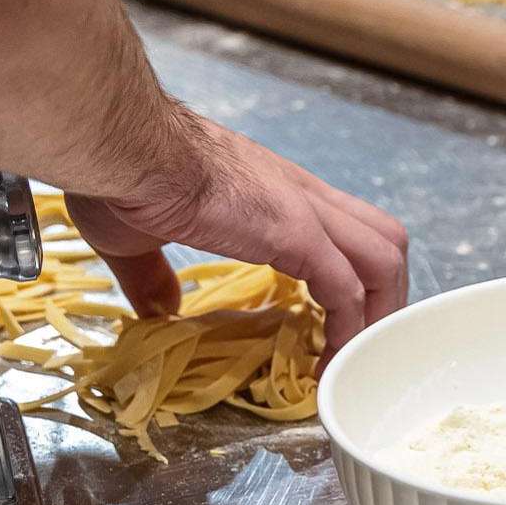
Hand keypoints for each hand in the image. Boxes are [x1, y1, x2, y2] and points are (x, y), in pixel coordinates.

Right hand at [65, 112, 407, 360]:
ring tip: (354, 358)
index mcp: (278, 192)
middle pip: (385, 242)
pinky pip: (346, 288)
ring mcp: (306, 211)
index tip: (337, 320)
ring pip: (383, 261)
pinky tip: (328, 357)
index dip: (354, 276)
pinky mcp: (295, 231)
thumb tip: (159, 307)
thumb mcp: (137, 236)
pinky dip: (347, 328)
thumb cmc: (122, 176)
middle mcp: (304, 197)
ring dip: (377, 314)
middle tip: (362, 341)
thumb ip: (153, 274)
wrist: (120, 146)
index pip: (348, 229)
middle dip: (385, 296)